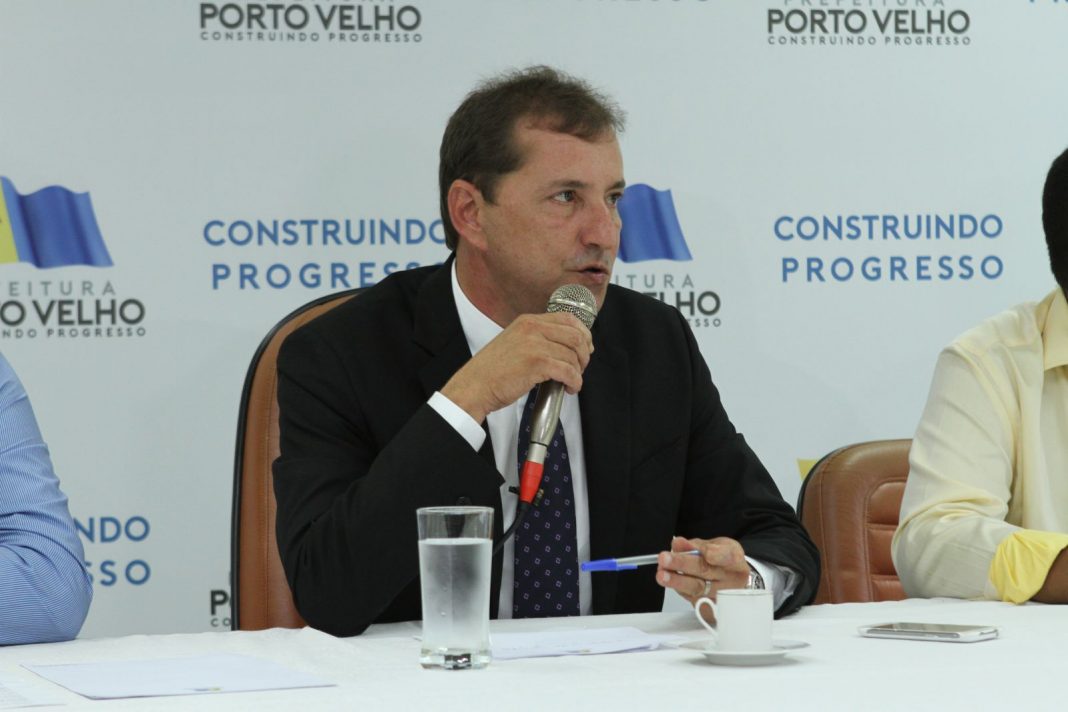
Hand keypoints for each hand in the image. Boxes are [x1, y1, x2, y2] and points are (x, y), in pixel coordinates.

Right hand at [440, 312, 593, 422]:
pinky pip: (568, 371)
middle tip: (580, 368)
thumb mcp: (514, 342)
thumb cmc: (493, 371)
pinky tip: (569, 388)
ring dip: (578, 372)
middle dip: (584, 355)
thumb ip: (537, 338)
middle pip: (576, 336)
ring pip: (573, 355)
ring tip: (572, 382)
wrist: (474, 386)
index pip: (568, 318)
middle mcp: (532, 328)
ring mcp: (534, 345)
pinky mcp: (536, 363)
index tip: (585, 348)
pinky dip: (574, 382)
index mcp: (528, 321)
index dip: (583, 334)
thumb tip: (567, 346)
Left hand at [656, 536, 749, 623]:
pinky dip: (677, 587)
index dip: (716, 555)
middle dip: (683, 564)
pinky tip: (667, 579)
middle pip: (706, 571)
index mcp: (735, 560)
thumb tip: (678, 544)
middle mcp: (730, 580)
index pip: (727, 557)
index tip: (706, 552)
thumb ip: (698, 544)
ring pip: (696, 588)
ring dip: (676, 580)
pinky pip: (690, 597)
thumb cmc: (723, 562)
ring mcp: (720, 596)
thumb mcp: (716, 545)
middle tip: (665, 558)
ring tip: (662, 574)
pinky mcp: (709, 608)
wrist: (731, 583)